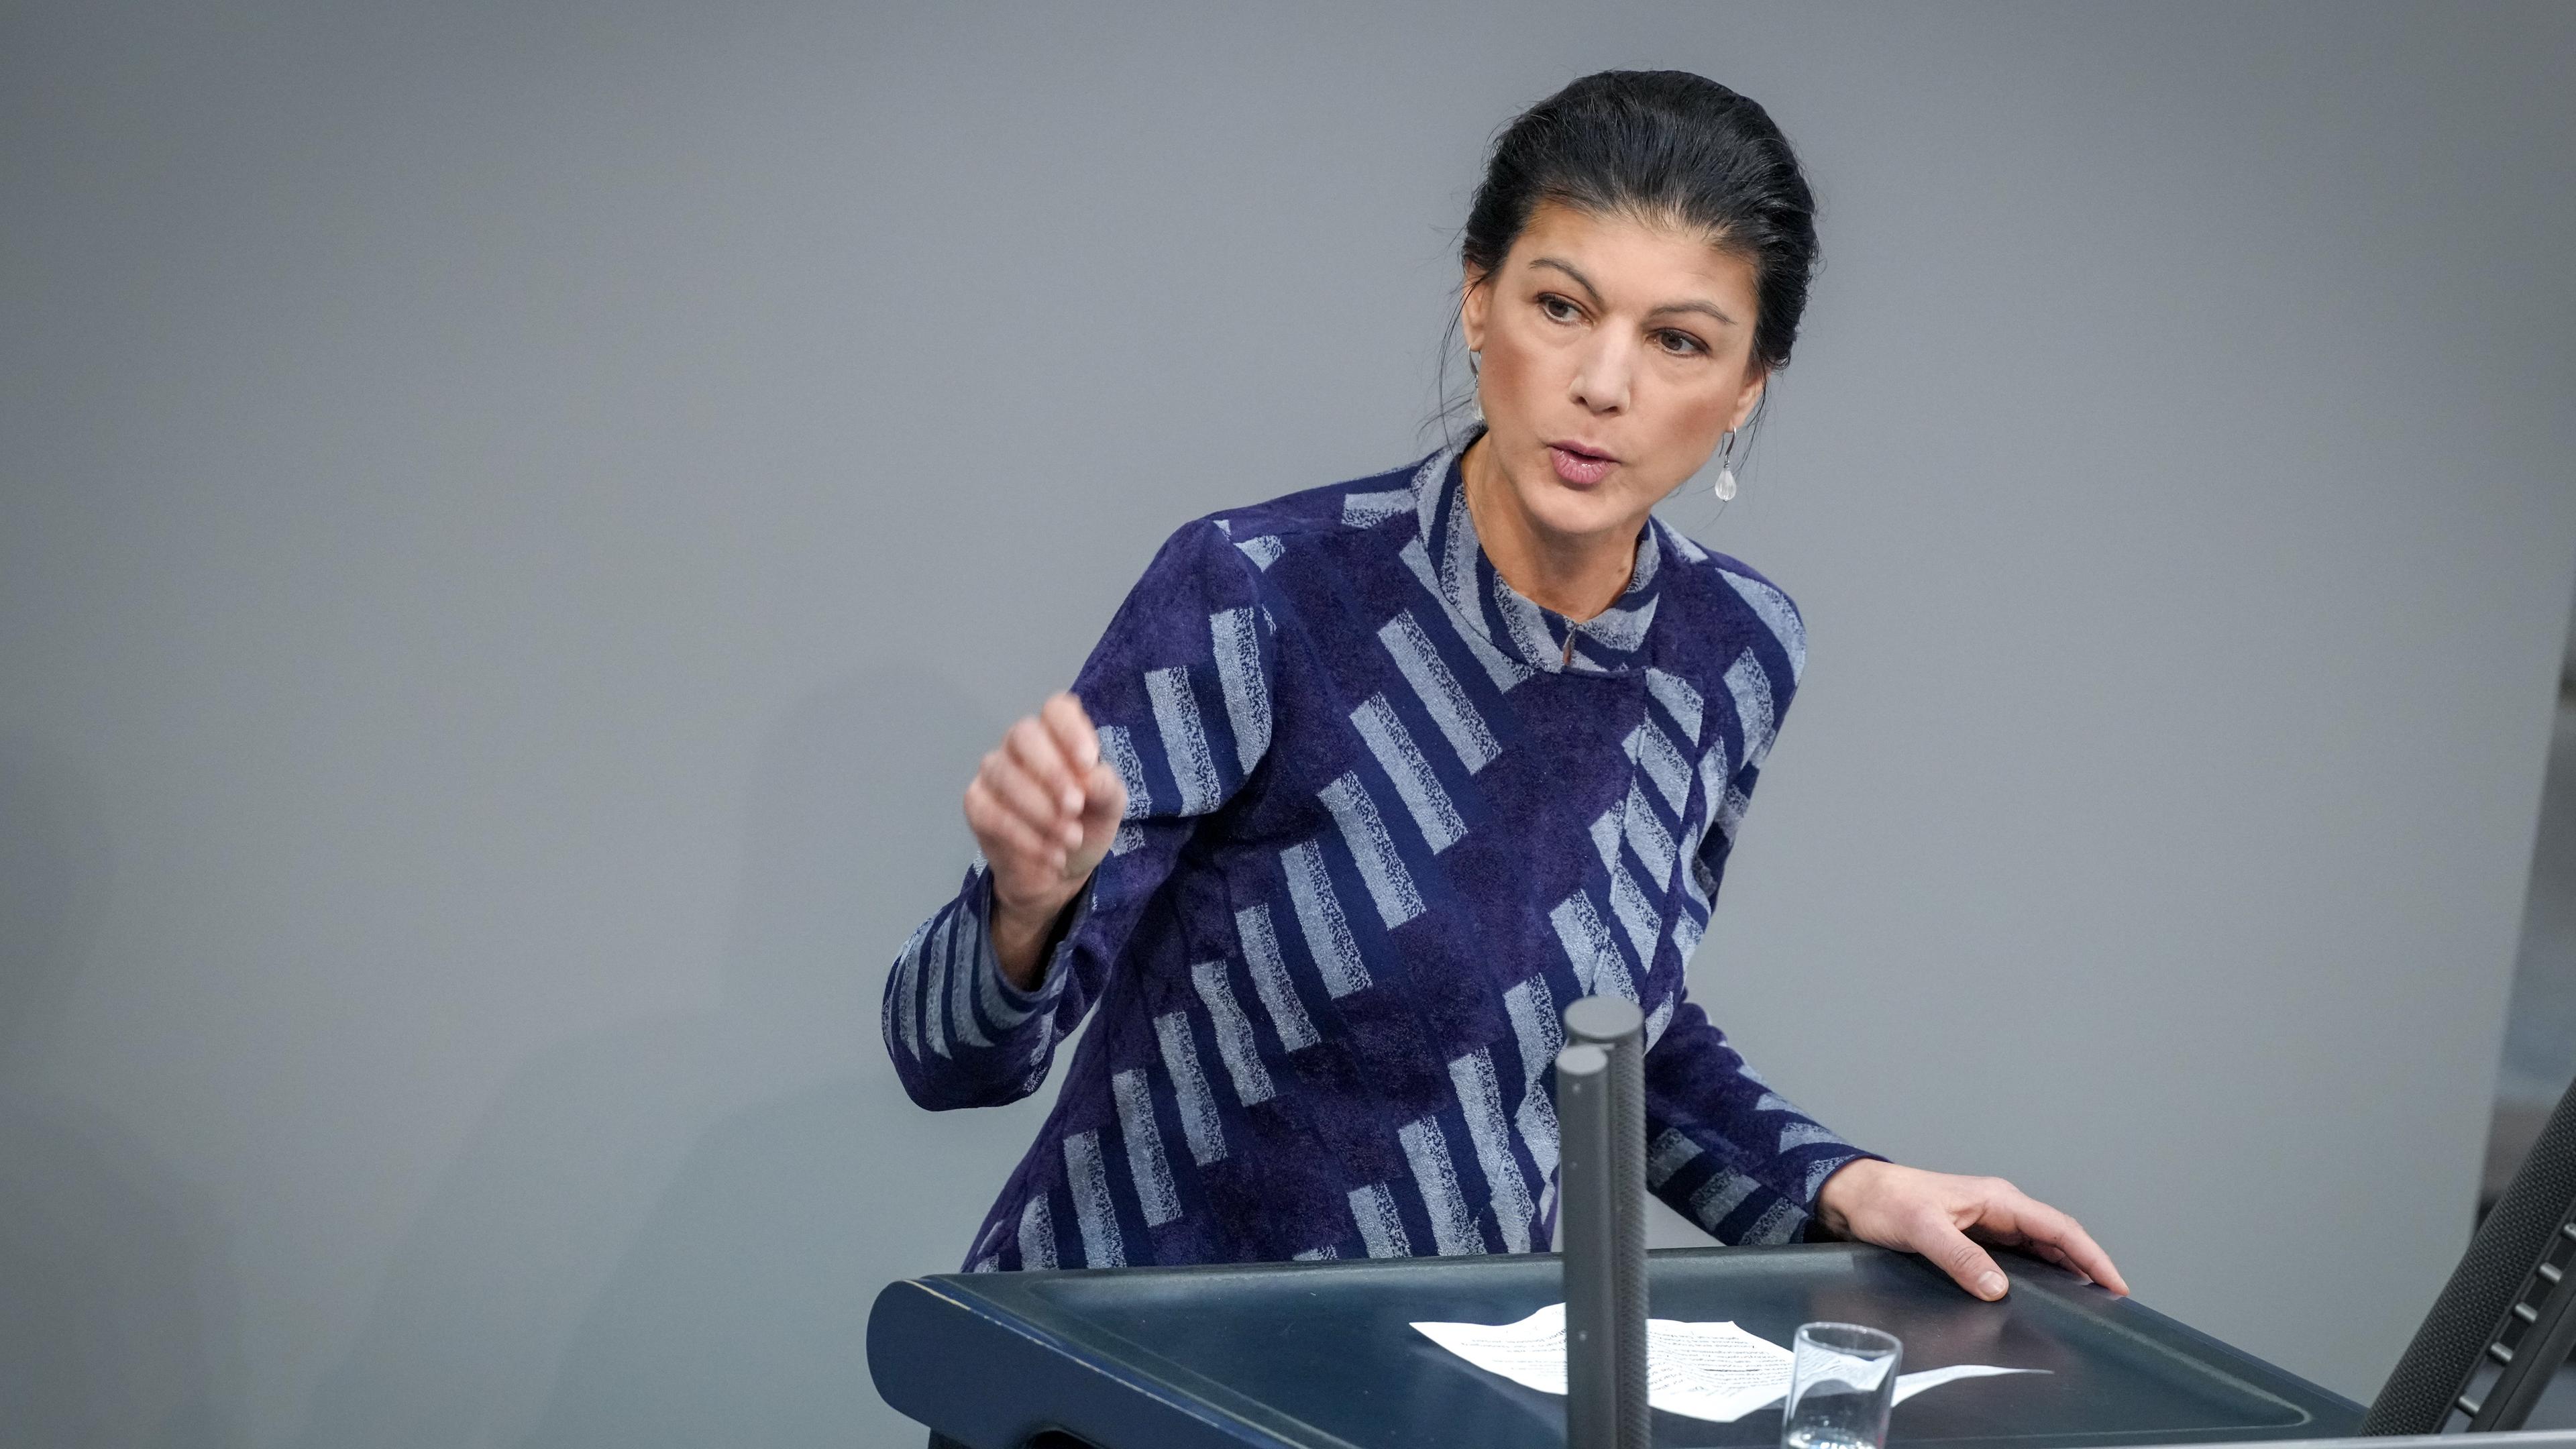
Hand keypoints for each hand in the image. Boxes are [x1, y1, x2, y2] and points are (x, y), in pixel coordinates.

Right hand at [961, 692, 1127, 988]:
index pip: (1058, 709)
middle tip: (1074, 808)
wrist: (1059, 881)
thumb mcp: (1110, 814)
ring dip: (1035, 812)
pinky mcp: (976, 807)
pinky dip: (1017, 836)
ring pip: (998, 775)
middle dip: (1049, 773)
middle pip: (1022, 736)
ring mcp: (993, 776)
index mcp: (1060, 740)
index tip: (1090, 766)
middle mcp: (1022, 750)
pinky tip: (1044, 857)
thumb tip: (1093, 777)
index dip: (1070, 731)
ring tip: (1065, 843)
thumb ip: (1107, 789)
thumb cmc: (1087, 834)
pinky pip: (984, 811)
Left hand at [1813, 1159, 2128, 1300]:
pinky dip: (2039, 1274)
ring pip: (2040, 1248)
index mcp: (1997, 1199)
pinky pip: (2019, 1256)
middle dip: (2088, 1267)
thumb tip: (1998, 1289)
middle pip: (2058, 1239)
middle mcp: (1998, 1208)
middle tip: (2112, 1305)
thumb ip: (1959, 1257)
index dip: (2091, 1256)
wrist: (1853, 1195)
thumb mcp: (1921, 1229)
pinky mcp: (1974, 1237)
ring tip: (2090, 1305)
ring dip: (2066, 1272)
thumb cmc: (1884, 1202)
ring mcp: (1987, 1223)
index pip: (2059, 1228)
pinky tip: (2044, 1296)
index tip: (2116, 1285)